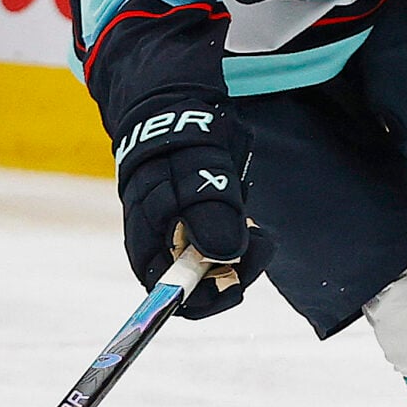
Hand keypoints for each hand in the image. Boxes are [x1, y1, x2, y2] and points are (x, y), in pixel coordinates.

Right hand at [113, 97, 270, 319]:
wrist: (178, 107)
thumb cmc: (182, 138)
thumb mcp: (199, 168)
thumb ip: (209, 210)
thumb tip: (222, 255)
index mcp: (146, 237)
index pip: (170, 293)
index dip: (205, 298)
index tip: (239, 284)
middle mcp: (157, 243)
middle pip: (198, 284)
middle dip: (235, 269)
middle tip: (261, 240)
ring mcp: (177, 236)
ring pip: (215, 266)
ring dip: (241, 250)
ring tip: (254, 223)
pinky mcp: (195, 226)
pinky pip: (222, 247)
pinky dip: (239, 237)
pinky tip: (246, 213)